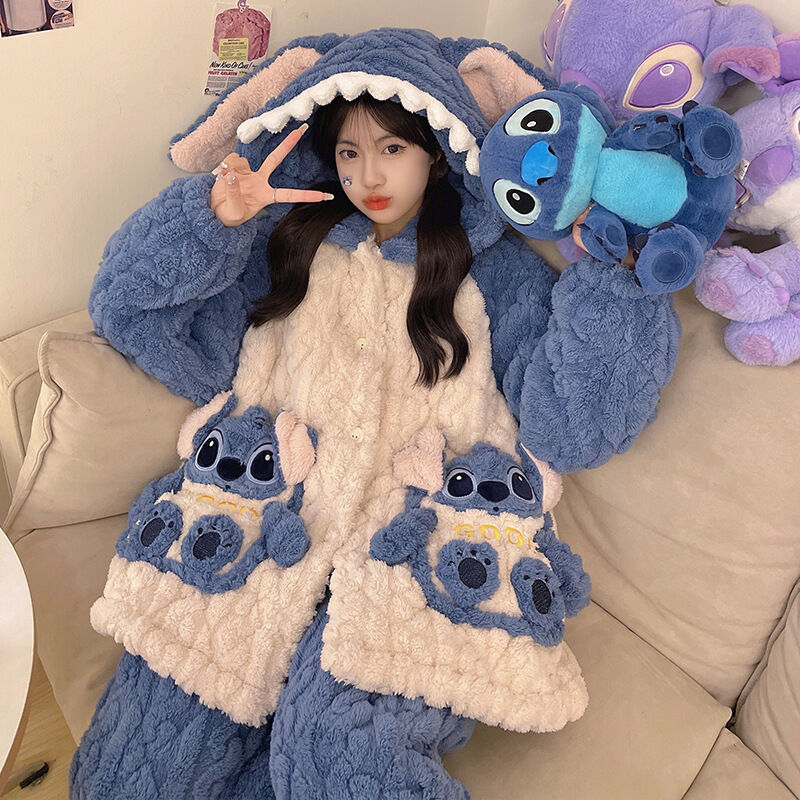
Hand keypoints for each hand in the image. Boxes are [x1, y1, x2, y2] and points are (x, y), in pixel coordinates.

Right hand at [209, 123, 333, 226]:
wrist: (214, 211)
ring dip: (233, 169)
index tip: (326, 196)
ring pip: (243, 161)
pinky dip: (225, 168)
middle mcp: (260, 181)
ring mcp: (248, 172)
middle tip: (302, 129)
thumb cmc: (229, 216)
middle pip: (276, 158)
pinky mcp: (235, 167)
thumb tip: (233, 174)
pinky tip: (221, 176)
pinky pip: (231, 160)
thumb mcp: (234, 211)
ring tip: (224, 182)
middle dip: (288, 143)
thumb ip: (234, 193)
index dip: (307, 196)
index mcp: (266, 196)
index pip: (290, 194)